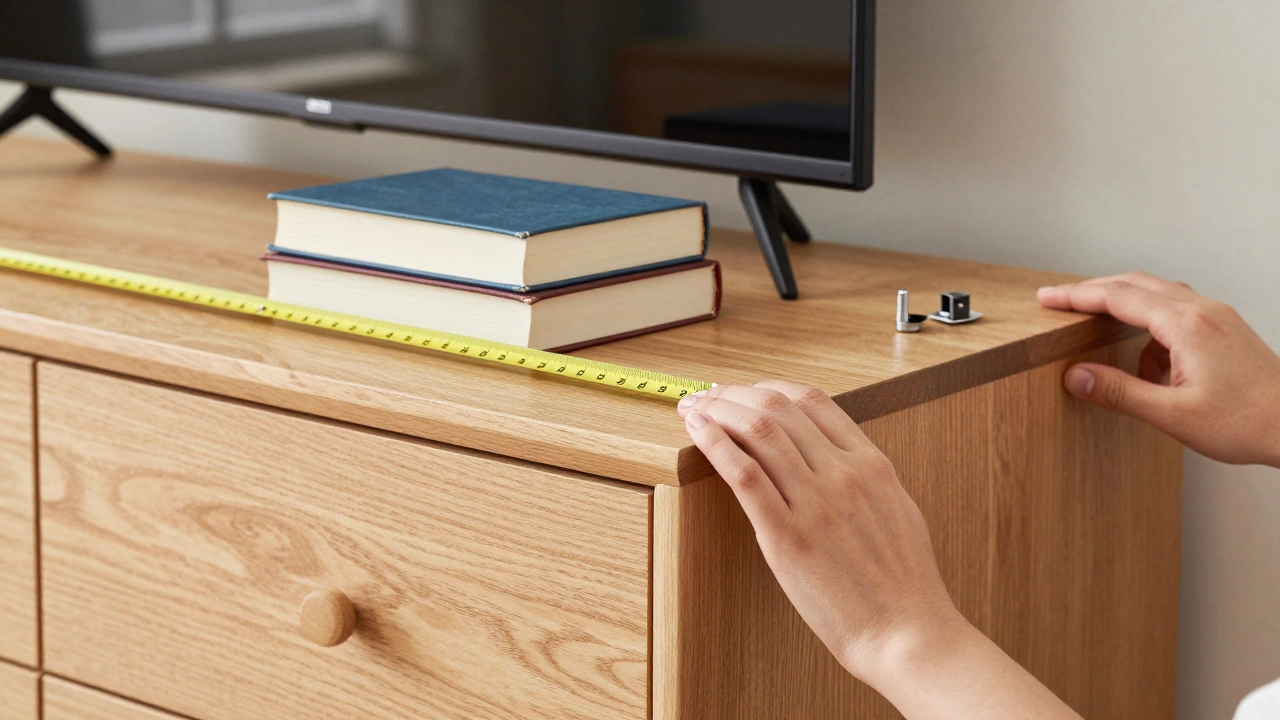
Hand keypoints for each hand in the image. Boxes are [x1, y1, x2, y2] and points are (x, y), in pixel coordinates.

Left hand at [677, 382, 1081, 718]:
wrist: (908, 634)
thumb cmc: (905, 586)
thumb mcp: (897, 512)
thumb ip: (865, 480)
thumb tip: (834, 460)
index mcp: (872, 465)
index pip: (812, 401)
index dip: (769, 388)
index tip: (745, 392)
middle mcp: (844, 474)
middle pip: (778, 407)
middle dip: (734, 394)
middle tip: (708, 397)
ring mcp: (816, 503)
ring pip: (758, 430)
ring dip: (717, 411)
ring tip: (694, 410)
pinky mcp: (788, 537)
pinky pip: (745, 474)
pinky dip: (716, 445)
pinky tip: (698, 434)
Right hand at [1038, 273, 1279, 466]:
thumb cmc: (1247, 422)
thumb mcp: (1172, 414)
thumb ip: (1119, 392)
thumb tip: (1076, 376)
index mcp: (1187, 325)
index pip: (1118, 297)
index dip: (1076, 296)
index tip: (1047, 298)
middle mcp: (1203, 311)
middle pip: (1136, 283)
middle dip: (1094, 290)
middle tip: (1061, 302)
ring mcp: (1218, 318)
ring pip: (1158, 294)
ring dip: (1123, 305)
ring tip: (1099, 332)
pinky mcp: (1225, 330)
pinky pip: (1178, 312)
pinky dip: (1150, 327)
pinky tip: (1146, 361)